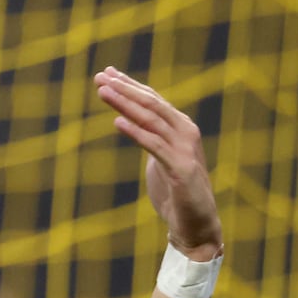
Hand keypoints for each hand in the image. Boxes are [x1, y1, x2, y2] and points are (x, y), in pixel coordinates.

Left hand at [94, 67, 221, 259]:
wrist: (196, 225)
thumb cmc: (176, 195)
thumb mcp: (161, 161)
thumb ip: (152, 141)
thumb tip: (132, 126)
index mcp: (180, 128)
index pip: (152, 100)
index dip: (130, 85)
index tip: (107, 72)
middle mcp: (185, 132)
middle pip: (151, 104)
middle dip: (124, 88)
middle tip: (100, 76)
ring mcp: (184, 149)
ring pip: (151, 120)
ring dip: (125, 104)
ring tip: (103, 92)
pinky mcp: (181, 169)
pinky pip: (154, 146)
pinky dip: (136, 132)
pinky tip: (117, 122)